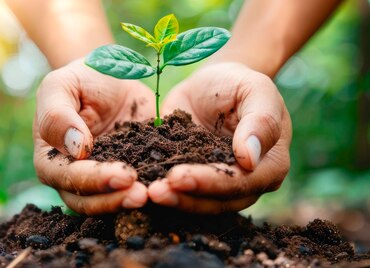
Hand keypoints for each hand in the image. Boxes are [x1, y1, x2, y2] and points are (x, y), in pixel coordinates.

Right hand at [33, 59, 152, 214]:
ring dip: (129, 203)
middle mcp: (71, 177)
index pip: (66, 177)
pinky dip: (148, 193)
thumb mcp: (62, 85)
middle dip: (114, 199)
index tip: (122, 175)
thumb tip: (76, 149)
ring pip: (109, 204)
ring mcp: (99, 181)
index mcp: (50, 158)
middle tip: (142, 194)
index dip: (93, 180)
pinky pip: (133, 192)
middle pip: (86, 201)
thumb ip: (57, 115)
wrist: (113, 77)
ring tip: (154, 195)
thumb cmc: (80, 79)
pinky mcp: (127, 179)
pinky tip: (167, 188)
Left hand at [148, 62, 291, 213]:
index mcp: (270, 165)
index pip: (241, 182)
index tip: (179, 176)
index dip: (210, 183)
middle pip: (218, 200)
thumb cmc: (239, 83)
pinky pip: (180, 192)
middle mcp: (247, 183)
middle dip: (186, 197)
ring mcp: (219, 185)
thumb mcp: (255, 90)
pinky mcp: (194, 180)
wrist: (213, 81)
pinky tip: (142, 188)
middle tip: (156, 191)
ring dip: (173, 200)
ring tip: (148, 192)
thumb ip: (261, 121)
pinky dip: (163, 191)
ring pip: (198, 203)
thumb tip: (250, 159)